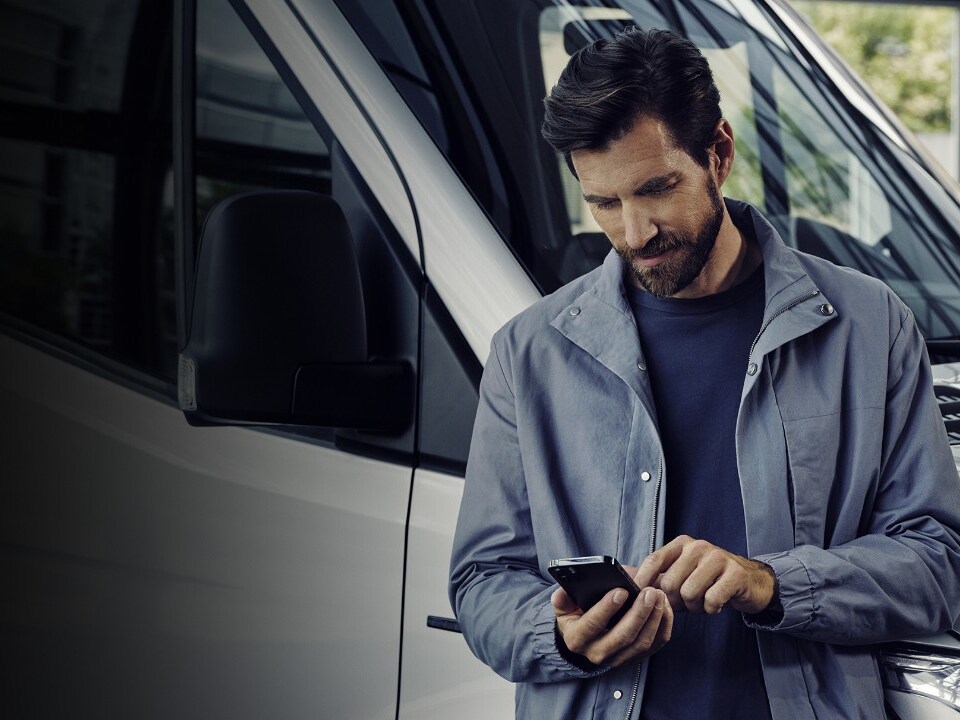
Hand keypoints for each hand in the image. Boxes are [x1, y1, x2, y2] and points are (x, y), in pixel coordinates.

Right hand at [552, 571, 672, 667]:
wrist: (585, 637)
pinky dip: (663, 626)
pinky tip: (665, 606)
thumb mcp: (563, 606)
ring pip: (641, 643)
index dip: (606, 608)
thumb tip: (561, 593)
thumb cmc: (576, 614)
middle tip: (649, 591)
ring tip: (659, 595)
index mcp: (577, 638)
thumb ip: (562, 598)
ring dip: (654, 618)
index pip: (592, 625)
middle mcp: (597, 653)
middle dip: (638, 613)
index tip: (621, 591)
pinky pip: (655, 645)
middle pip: (622, 636)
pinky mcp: (636, 657)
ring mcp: (618, 659)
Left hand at [634, 535, 775, 614]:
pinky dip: (711, 609)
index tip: (636, 596)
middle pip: (670, 583)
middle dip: (676, 601)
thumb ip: (658, 578)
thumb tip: (629, 584)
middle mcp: (698, 547)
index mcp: (681, 544)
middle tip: (688, 603)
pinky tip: (717, 604)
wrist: (751, 582)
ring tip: (704, 601)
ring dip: (695, 606)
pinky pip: (711, 600)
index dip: (642, 580)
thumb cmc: (710, 580)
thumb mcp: (682, 574)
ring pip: (689, 593)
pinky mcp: (735, 574)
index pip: (654, 560)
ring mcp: (717, 558)